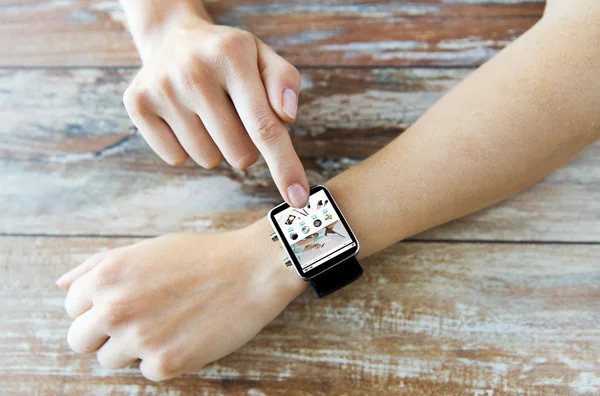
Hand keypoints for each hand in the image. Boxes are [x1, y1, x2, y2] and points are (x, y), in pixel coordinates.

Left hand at [55, 225, 306, 380]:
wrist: (252, 270)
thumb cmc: (201, 256)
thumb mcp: (146, 250)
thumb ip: (97, 265)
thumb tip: (61, 284)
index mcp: (107, 276)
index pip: (72, 307)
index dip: (98, 305)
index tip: (125, 302)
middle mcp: (115, 308)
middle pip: (79, 341)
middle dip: (103, 333)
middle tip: (139, 320)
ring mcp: (139, 339)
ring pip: (110, 360)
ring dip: (133, 347)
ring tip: (167, 324)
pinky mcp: (166, 364)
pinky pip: (147, 371)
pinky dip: (165, 358)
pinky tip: (187, 334)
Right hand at [123, 16, 308, 206]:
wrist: (174, 38)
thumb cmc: (229, 57)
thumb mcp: (263, 57)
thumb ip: (284, 82)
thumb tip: (286, 117)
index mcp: (232, 55)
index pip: (264, 126)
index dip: (284, 166)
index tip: (298, 199)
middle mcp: (193, 71)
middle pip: (240, 153)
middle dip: (247, 146)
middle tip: (234, 114)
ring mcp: (161, 88)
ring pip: (208, 159)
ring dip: (216, 146)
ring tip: (208, 112)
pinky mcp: (137, 105)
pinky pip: (176, 158)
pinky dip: (187, 147)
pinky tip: (184, 116)